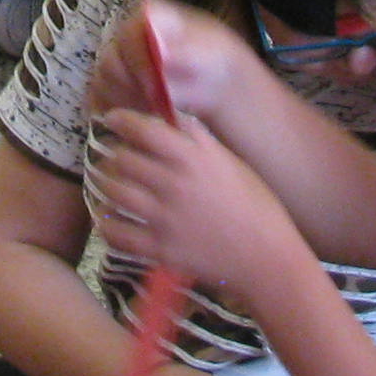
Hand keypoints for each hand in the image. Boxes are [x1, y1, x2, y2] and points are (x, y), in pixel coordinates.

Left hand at [90, 109, 302, 297]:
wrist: (267, 258)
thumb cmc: (256, 206)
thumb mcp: (230, 163)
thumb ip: (198, 140)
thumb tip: (171, 118)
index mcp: (192, 159)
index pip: (142, 130)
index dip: (122, 120)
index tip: (112, 118)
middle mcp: (173, 184)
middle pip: (122, 159)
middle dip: (116, 154)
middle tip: (117, 156)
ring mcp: (163, 218)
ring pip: (113, 191)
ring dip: (107, 185)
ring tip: (111, 184)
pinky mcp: (158, 249)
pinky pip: (115, 233)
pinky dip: (108, 225)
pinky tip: (111, 219)